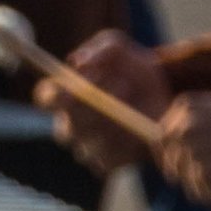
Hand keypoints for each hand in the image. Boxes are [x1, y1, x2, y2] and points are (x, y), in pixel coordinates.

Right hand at [45, 30, 170, 176]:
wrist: (165, 98)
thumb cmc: (133, 70)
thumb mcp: (121, 49)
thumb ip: (101, 47)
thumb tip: (79, 63)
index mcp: (64, 95)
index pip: (45, 97)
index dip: (62, 92)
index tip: (89, 80)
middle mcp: (69, 124)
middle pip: (66, 128)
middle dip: (96, 108)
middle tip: (125, 85)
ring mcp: (86, 146)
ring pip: (89, 144)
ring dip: (117, 123)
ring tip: (136, 106)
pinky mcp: (106, 163)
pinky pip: (109, 160)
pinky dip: (127, 143)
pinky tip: (138, 129)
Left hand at [156, 91, 210, 203]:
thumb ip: (197, 122)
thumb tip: (178, 145)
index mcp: (186, 108)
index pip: (161, 138)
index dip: (169, 155)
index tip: (179, 166)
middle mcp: (184, 128)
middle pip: (172, 164)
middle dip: (189, 174)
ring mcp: (192, 152)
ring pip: (189, 182)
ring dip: (209, 184)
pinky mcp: (204, 175)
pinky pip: (202, 194)